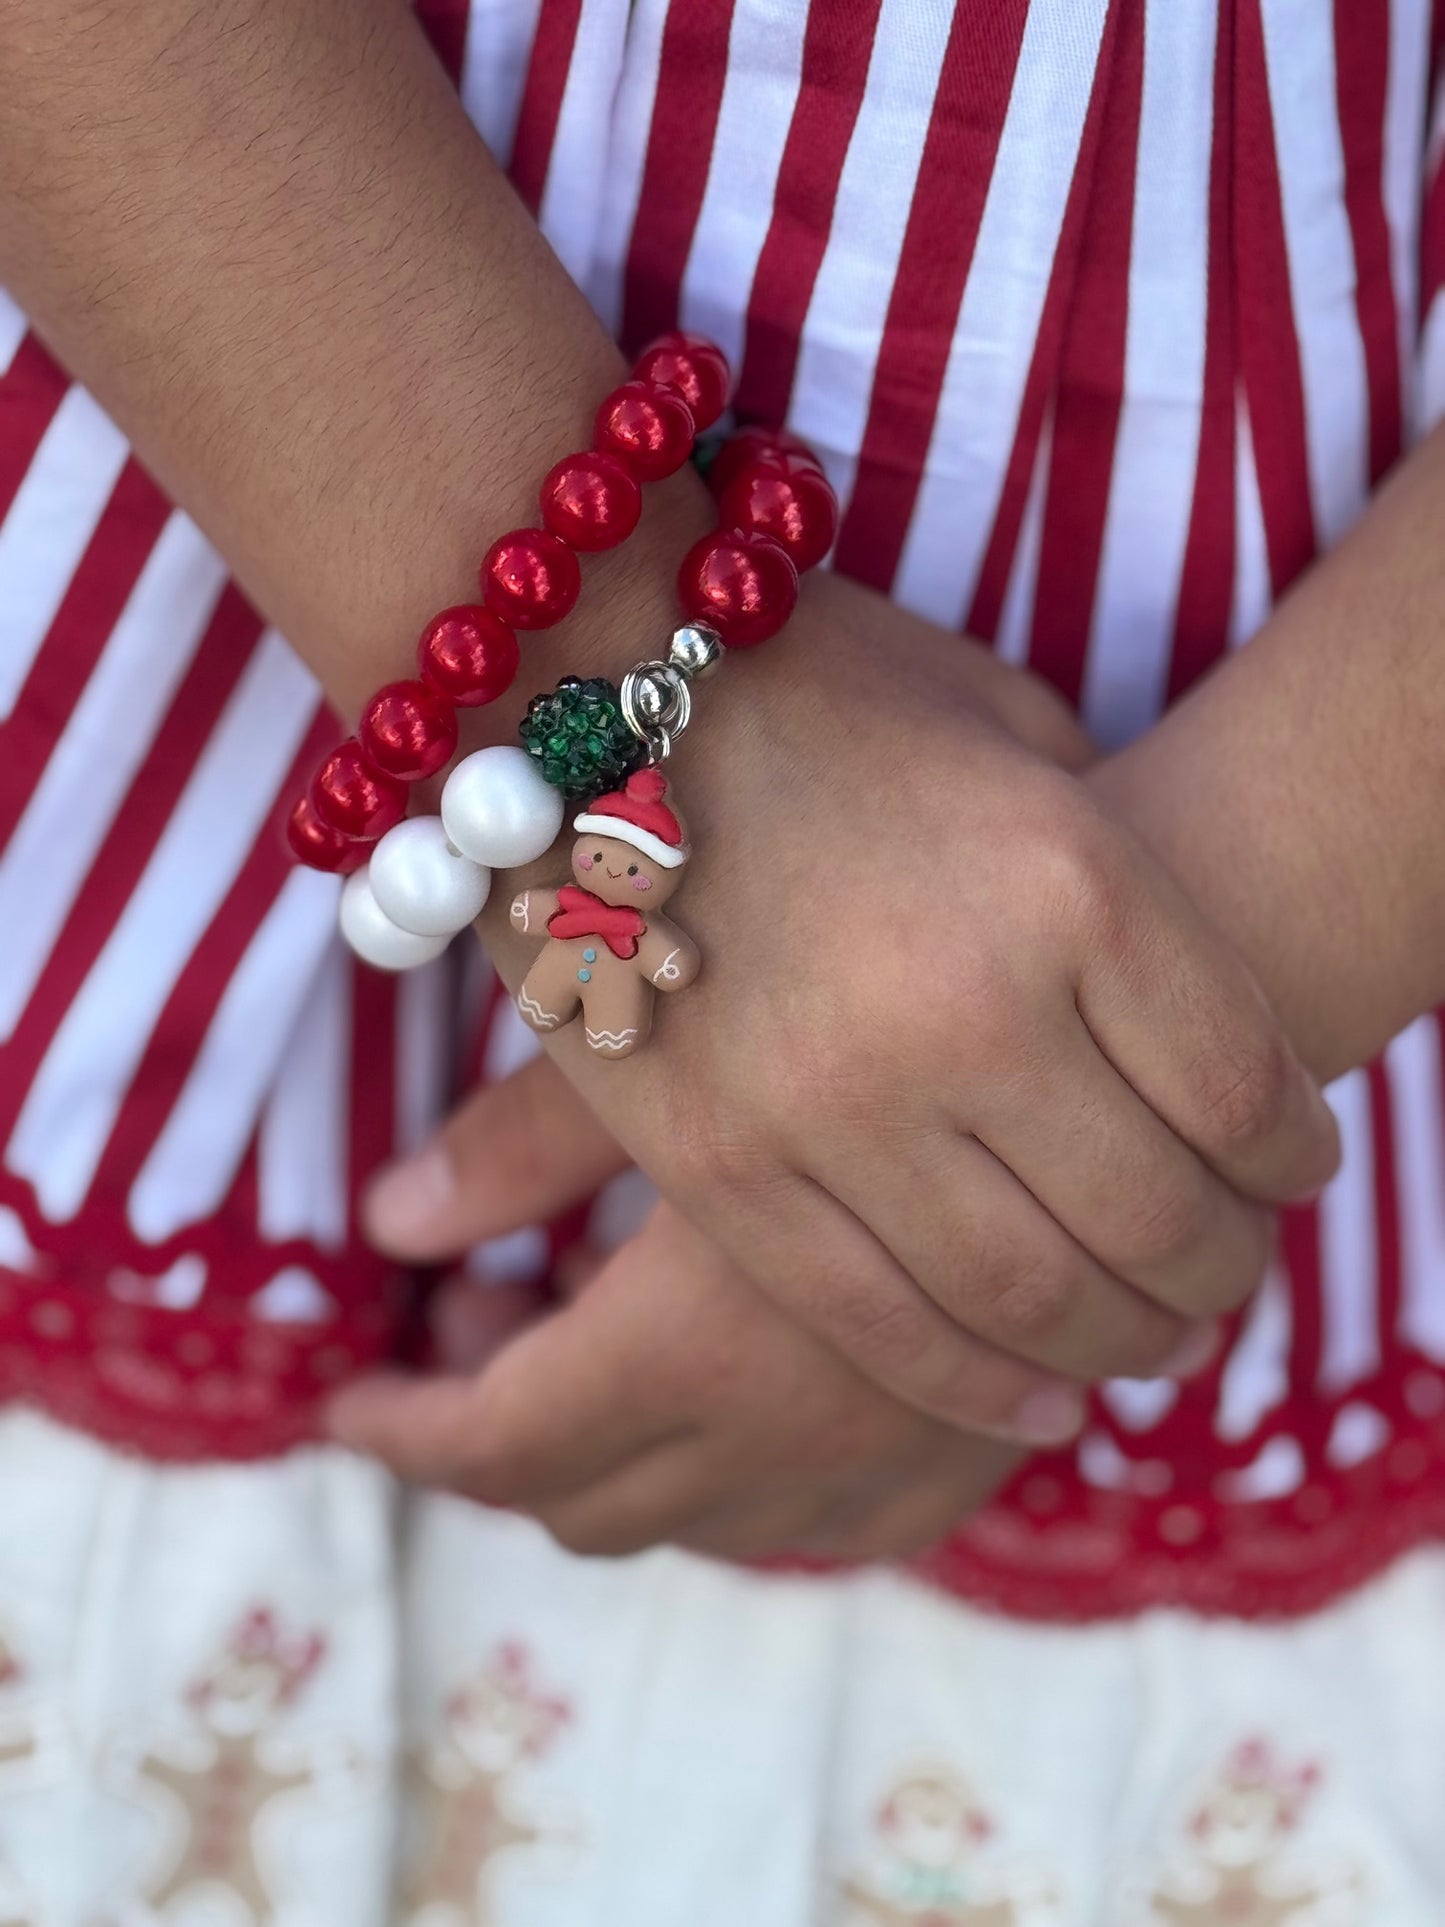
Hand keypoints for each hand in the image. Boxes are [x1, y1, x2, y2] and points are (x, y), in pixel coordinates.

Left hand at [333, 1053, 1021, 1559]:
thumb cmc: (865, 992)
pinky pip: (823, 1531)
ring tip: (598, 1327)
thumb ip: (525, 1148)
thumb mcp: (670, 1048)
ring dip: (623, 1460)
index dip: (404, 1430)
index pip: (496, 1447)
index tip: (352, 1399)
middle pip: (588, 1504)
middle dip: (501, 1439)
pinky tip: (732, 1378)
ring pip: (704, 1527)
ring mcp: (895, 1467)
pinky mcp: (977, 1458)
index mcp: (695, 1346)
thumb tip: (390, 1220)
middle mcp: (794, 1438)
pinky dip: (742, 1483)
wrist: (1123, 1011)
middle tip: (484, 1320)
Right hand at [469, 576, 1337, 1441]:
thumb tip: (1171, 1009)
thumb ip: (1108, 860)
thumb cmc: (817, 689)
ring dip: (1120, 1343)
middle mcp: (968, 1011)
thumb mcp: (1007, 728)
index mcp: (1074, 883)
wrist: (576, 686)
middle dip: (1224, 1268)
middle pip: (1161, 1219)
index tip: (1291, 1174)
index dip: (1295, 1160)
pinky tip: (1037, 1401)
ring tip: (1149, 1343)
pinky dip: (979, 1385)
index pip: (1248, 1092)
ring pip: (1032, 1297)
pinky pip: (878, 1322)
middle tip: (1229, 1275)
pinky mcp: (720, 1171)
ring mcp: (834, 1104)